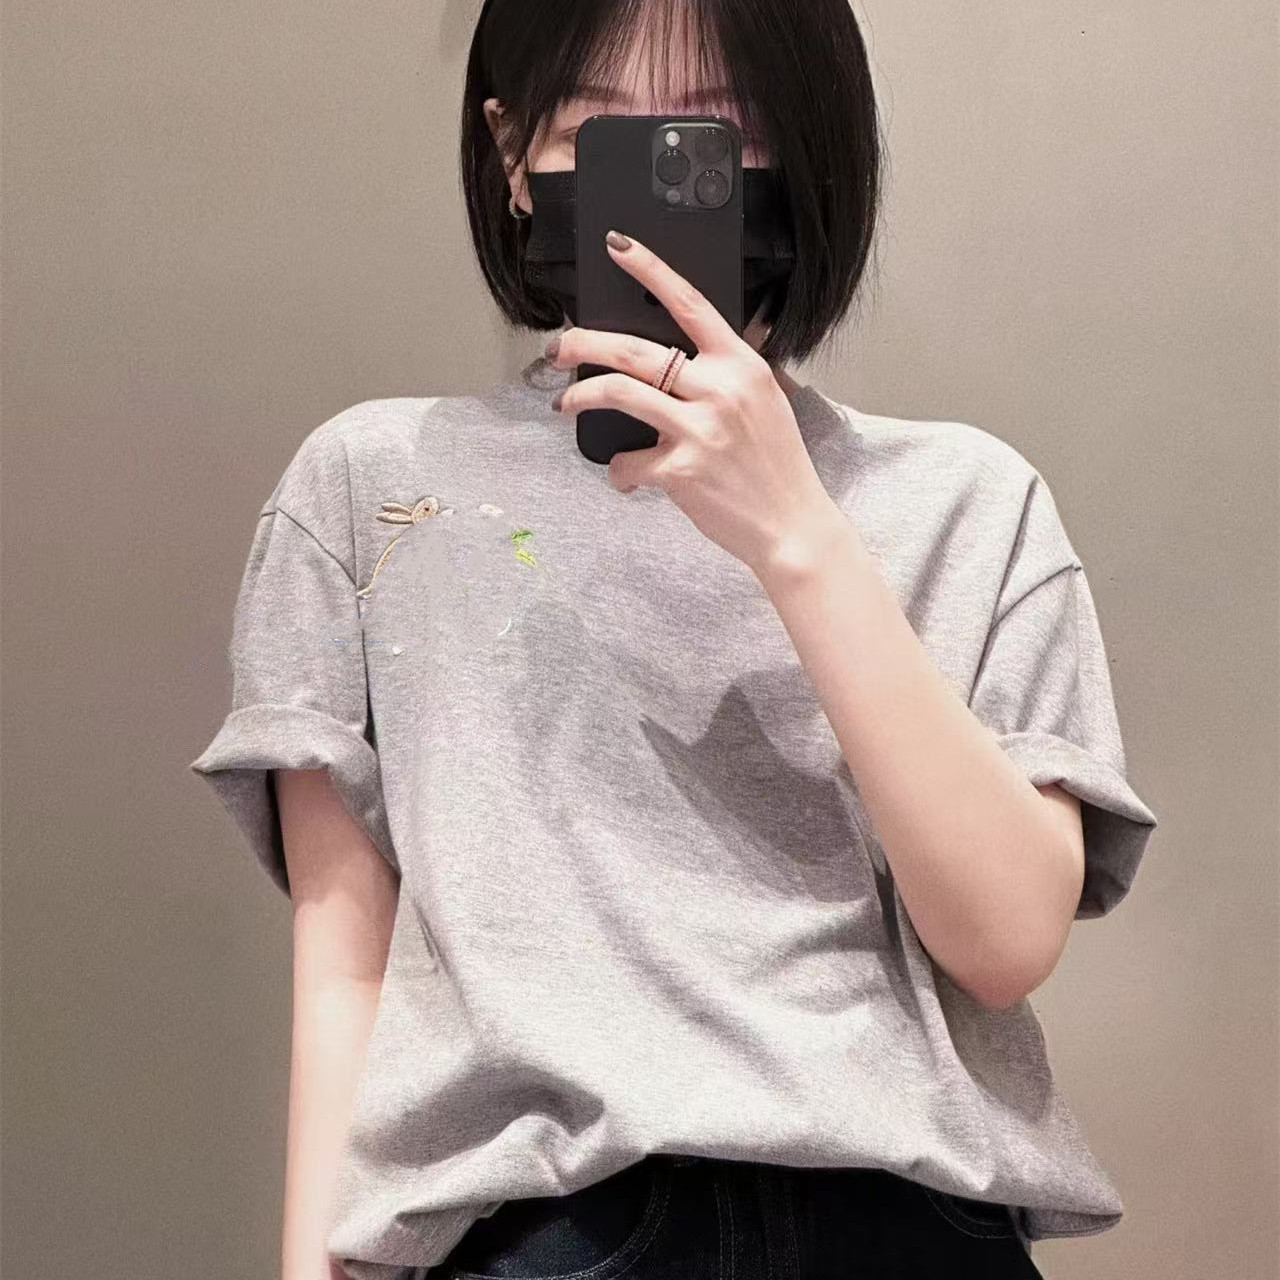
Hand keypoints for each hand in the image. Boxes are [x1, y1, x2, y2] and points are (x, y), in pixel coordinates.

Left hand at [545, 229, 843, 577]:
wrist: (792, 526)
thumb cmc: (777, 467)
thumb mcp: (767, 402)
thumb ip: (733, 373)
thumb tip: (699, 350)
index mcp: (742, 365)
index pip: (690, 303)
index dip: (650, 269)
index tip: (617, 246)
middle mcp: (719, 389)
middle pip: (634, 349)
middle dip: (584, 342)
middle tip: (559, 347)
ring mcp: (699, 429)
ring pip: (618, 393)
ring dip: (580, 396)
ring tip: (565, 403)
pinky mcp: (681, 471)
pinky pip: (627, 461)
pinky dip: (619, 471)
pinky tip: (625, 476)